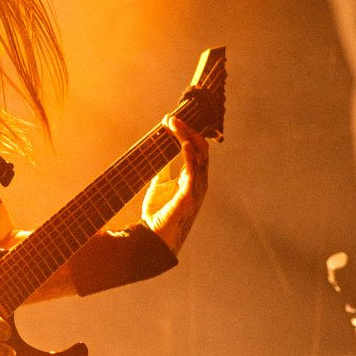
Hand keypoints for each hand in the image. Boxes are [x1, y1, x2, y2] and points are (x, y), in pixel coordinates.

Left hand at [142, 123, 209, 254]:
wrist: (155, 236)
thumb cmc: (158, 213)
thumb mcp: (159, 186)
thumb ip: (163, 170)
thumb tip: (158, 153)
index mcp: (193, 178)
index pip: (196, 149)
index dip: (187, 132)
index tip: (172, 120)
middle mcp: (199, 180)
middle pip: (200, 148)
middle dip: (187, 130)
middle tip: (172, 118)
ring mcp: (197, 187)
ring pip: (199, 155)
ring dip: (186, 136)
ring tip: (174, 123)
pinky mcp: (190, 195)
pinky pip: (194, 171)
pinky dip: (190, 155)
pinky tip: (183, 143)